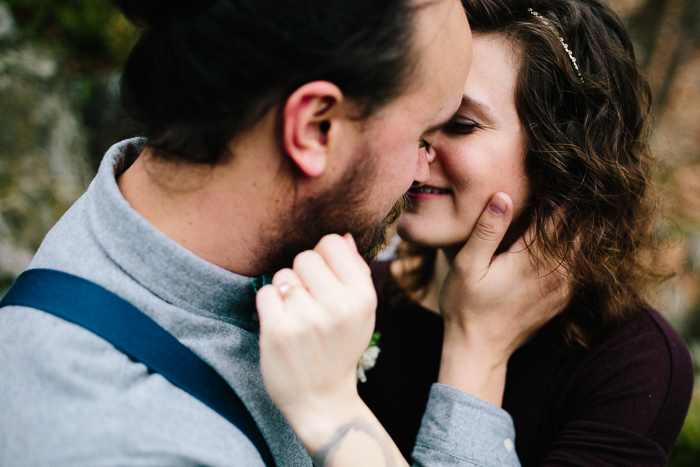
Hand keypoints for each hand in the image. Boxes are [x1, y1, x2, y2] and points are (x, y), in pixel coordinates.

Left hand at [256, 233, 376, 448]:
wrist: (322, 399)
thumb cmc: (340, 348)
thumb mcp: (361, 313)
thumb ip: (356, 272)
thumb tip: (344, 237)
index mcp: (362, 296)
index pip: (331, 243)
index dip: (322, 257)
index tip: (321, 279)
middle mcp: (338, 305)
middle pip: (304, 257)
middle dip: (301, 275)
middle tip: (307, 303)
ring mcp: (307, 318)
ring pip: (282, 275)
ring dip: (284, 293)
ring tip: (296, 317)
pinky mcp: (278, 330)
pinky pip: (265, 293)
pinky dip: (269, 307)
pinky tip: (281, 325)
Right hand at [438, 193, 570, 405]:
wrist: (479, 349)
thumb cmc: (466, 305)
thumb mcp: (467, 265)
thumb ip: (487, 230)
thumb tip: (504, 196)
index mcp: (533, 260)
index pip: (558, 216)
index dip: (561, 192)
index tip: (562, 172)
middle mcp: (556, 273)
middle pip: (578, 229)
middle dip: (575, 206)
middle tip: (573, 180)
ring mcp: (564, 288)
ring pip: (583, 247)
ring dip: (578, 226)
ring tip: (575, 202)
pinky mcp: (563, 298)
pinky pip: (580, 265)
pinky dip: (577, 248)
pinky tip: (567, 236)